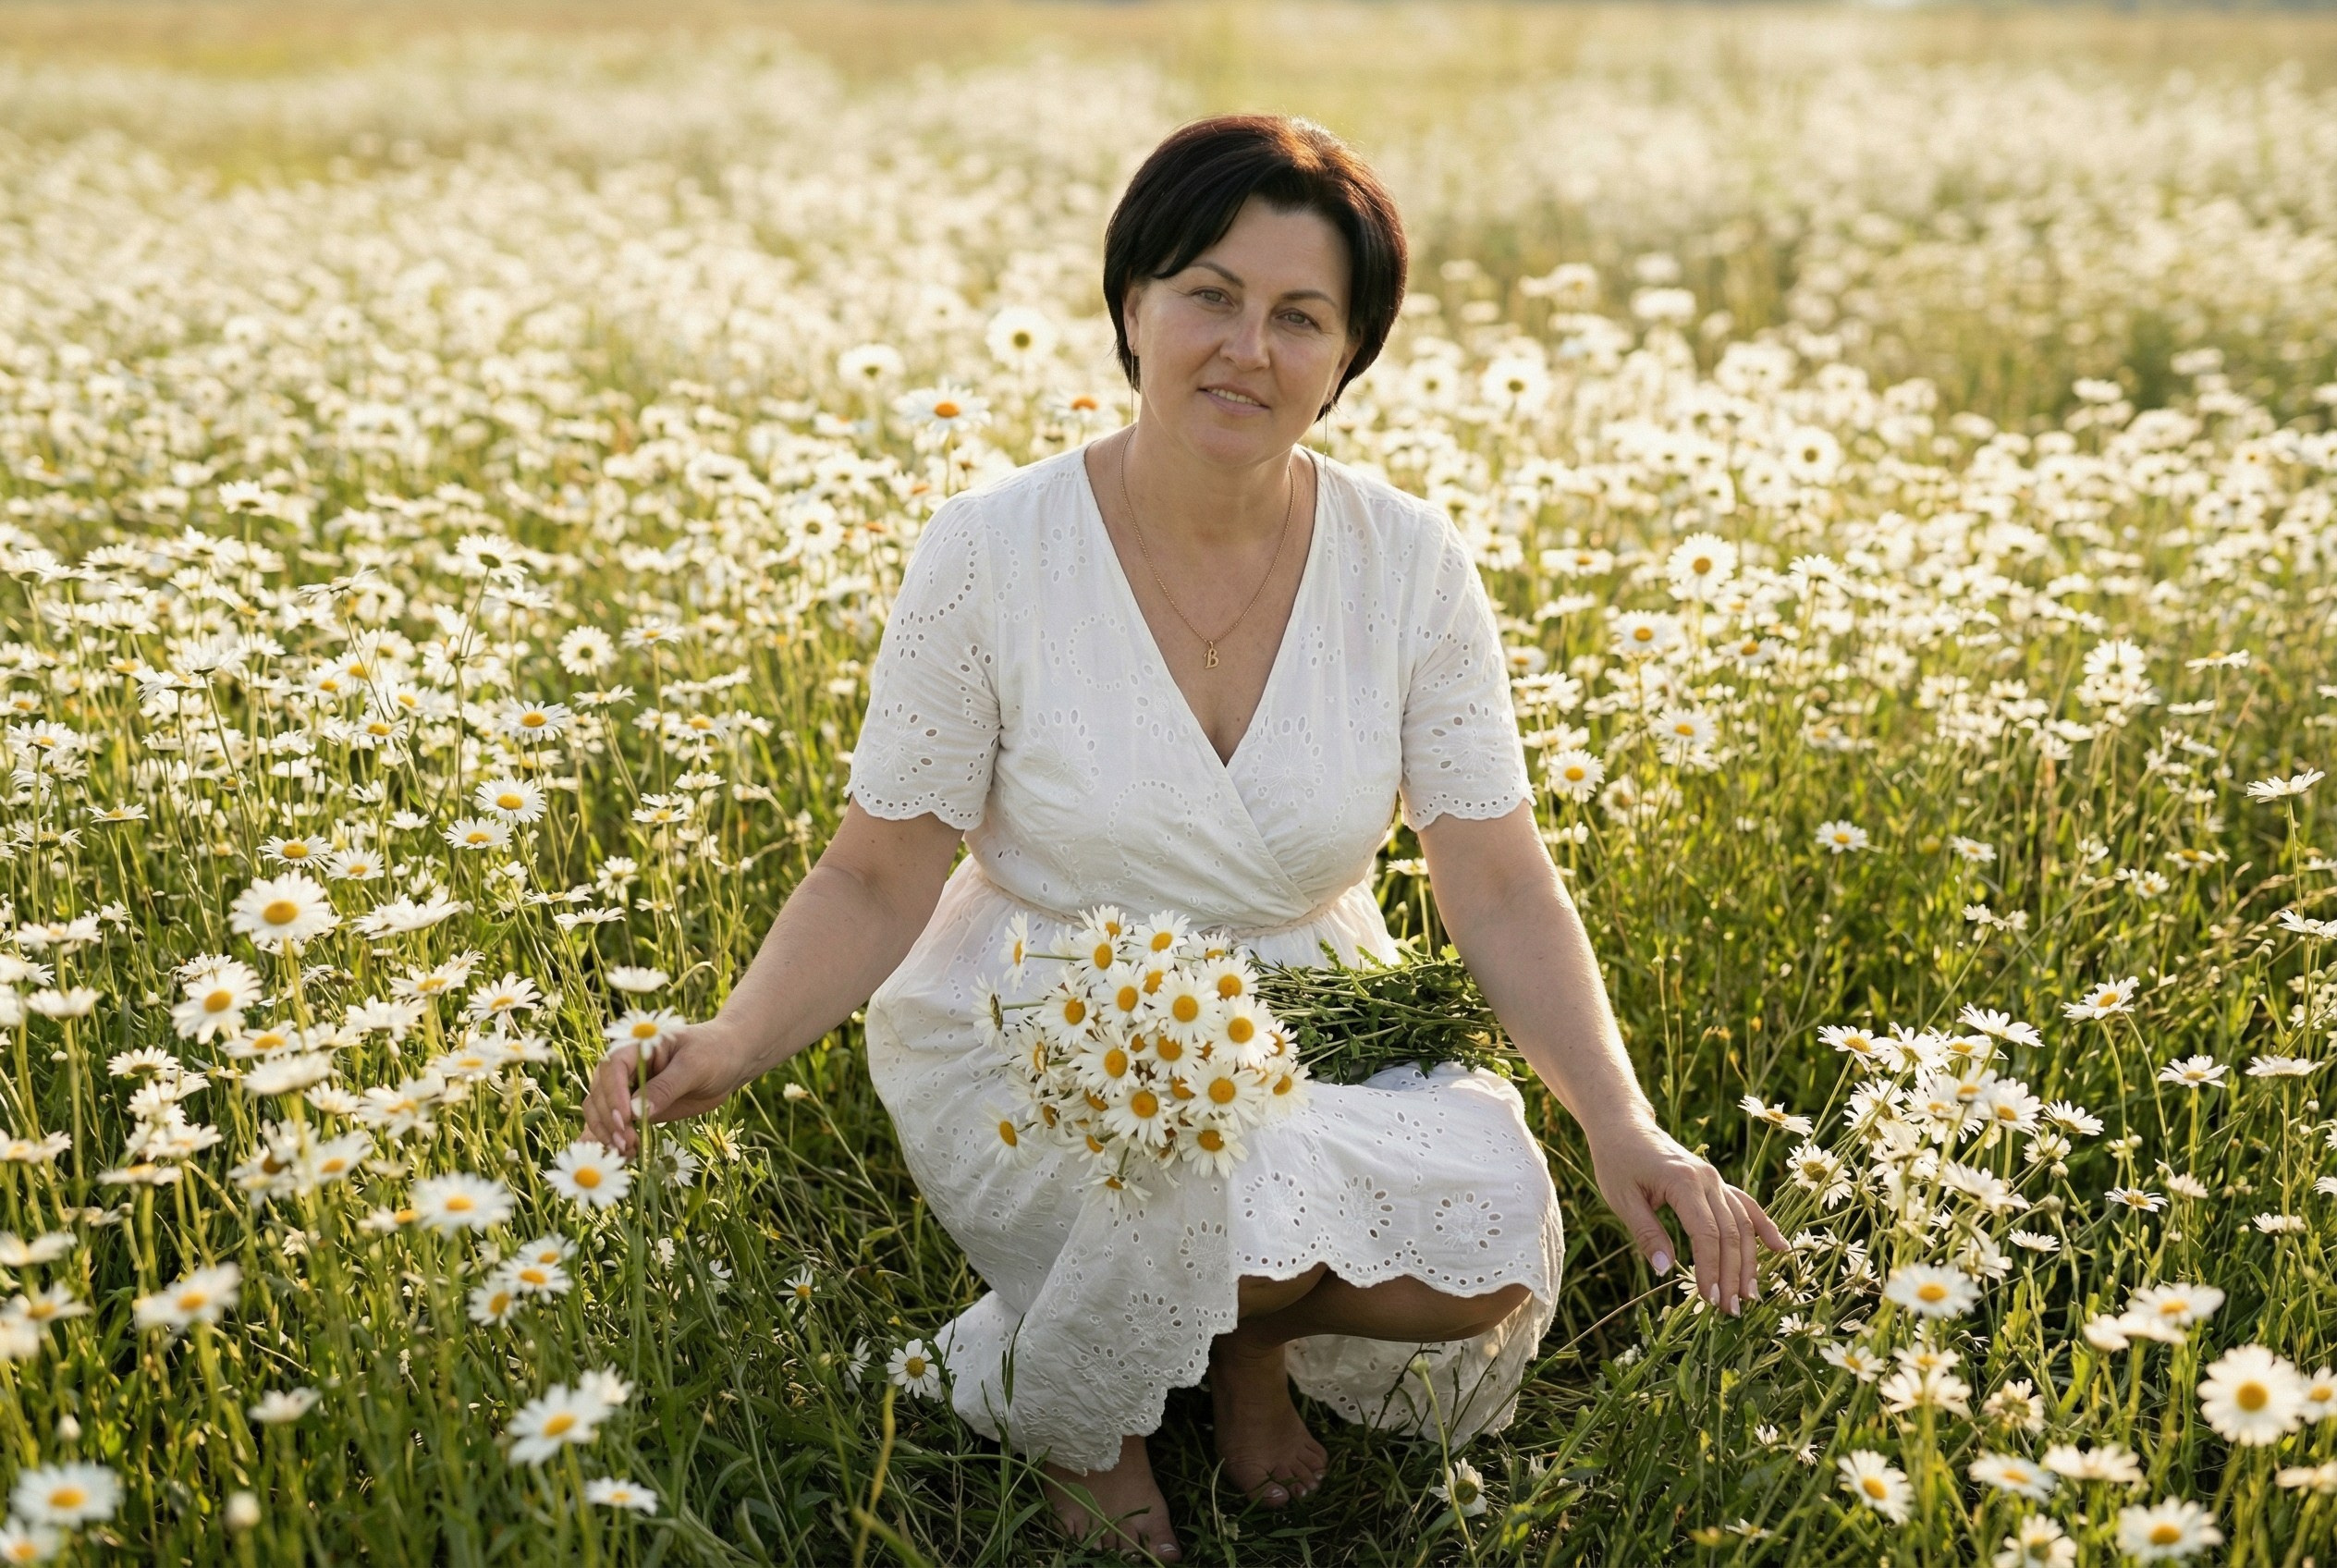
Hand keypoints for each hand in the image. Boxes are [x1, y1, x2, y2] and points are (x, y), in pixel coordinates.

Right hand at [582, 1018, 758, 1159]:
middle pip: (600, 1094)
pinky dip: (613, 1142)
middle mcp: (627, 1069)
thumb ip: (666, 1087)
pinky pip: (617, 1127)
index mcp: (637, 1047)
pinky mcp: (637, 1112)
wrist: (730, 1062)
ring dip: (607, 1134)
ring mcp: (630, 1091)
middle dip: (608, 1120)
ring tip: (627, 1151)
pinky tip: (623, 1156)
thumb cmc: (713, 1052)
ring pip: (601, 1113)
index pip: (613, 1067)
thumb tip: (633, 1113)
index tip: (625, 1118)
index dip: (613, 1093)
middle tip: (626, 1142)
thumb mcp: (694, 1066)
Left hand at [1588, 1122, 1787, 1315]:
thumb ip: (1646, 1233)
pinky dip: (1763, 1227)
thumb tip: (1665, 1270)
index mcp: (1683, 1182)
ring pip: (1743, 1223)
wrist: (1624, 1126)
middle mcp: (1707, 1179)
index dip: (1711, 1269)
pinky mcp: (1716, 1181)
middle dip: (1733, 1274)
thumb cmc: (1618, 1161)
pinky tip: (1780, 1249)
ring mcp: (1715, 1179)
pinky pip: (1746, 1205)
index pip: (1706, 1234)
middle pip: (1730, 1233)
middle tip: (1731, 1310)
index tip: (1709, 1299)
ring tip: (1750, 1295)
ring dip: (1749, 1260)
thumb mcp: (1622, 1198)